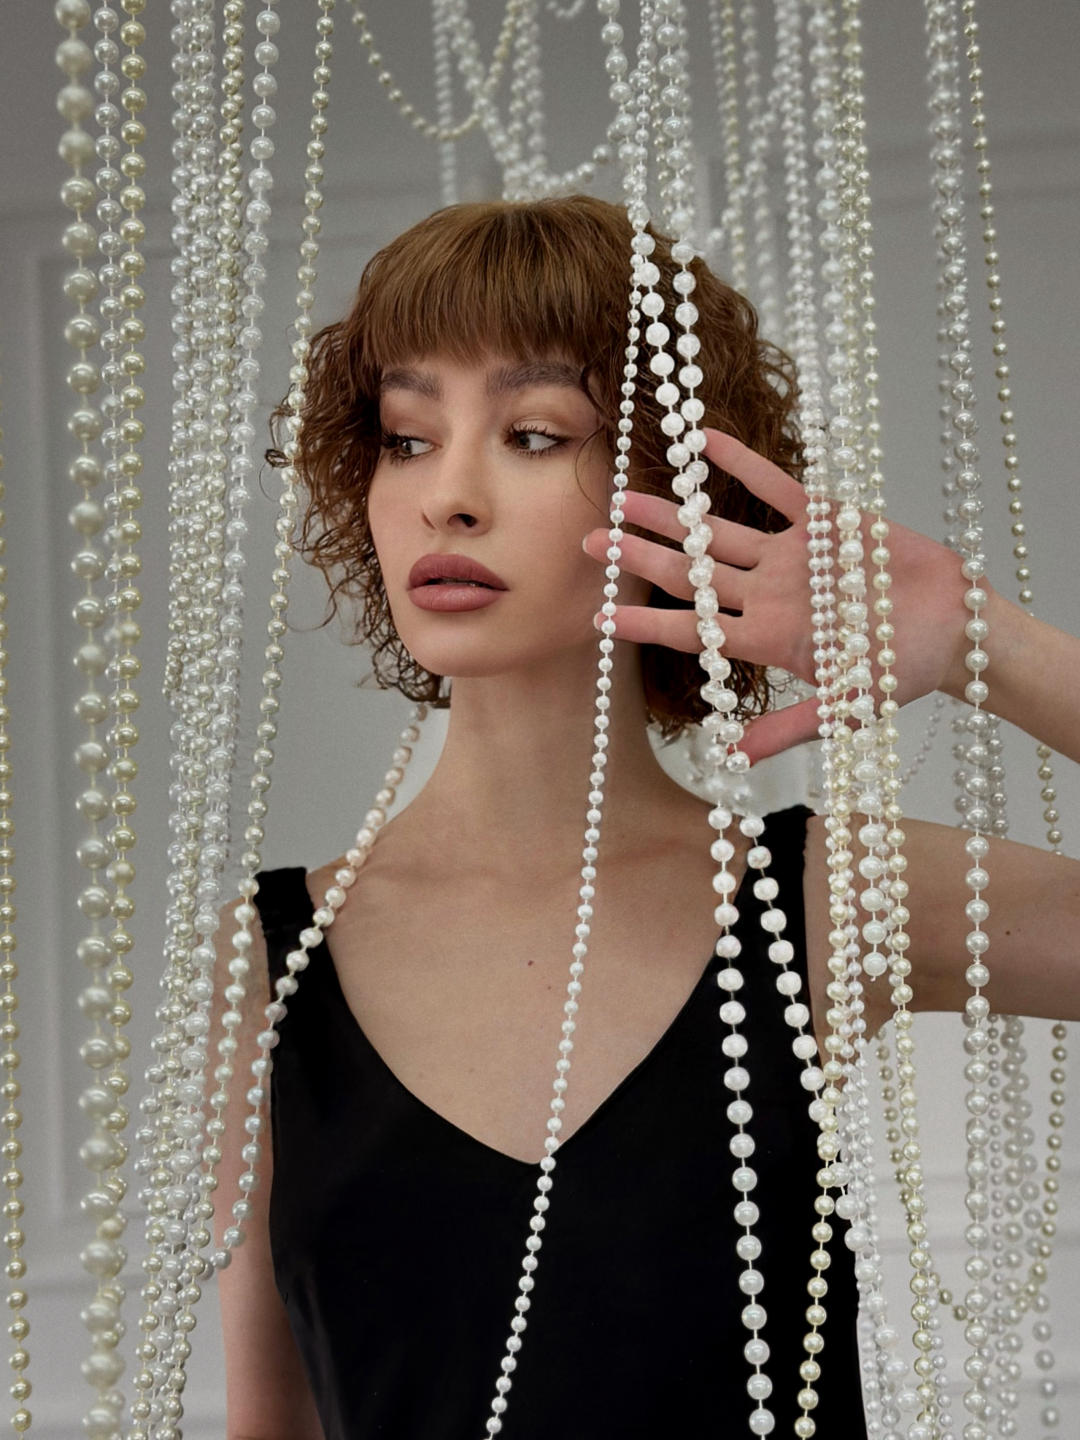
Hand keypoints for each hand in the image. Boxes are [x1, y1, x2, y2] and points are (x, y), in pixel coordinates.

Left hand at [583, 429, 974, 761]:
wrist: (954, 630)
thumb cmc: (900, 673)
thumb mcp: (844, 709)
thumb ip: (788, 728)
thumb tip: (732, 758)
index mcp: (765, 638)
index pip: (692, 629)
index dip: (645, 621)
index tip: (598, 615)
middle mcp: (766, 594)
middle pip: (690, 573)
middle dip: (639, 558)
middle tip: (589, 543)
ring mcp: (789, 556)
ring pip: (718, 531)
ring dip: (672, 513)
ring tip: (625, 494)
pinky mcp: (823, 521)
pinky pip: (773, 486)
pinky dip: (740, 463)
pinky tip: (701, 439)